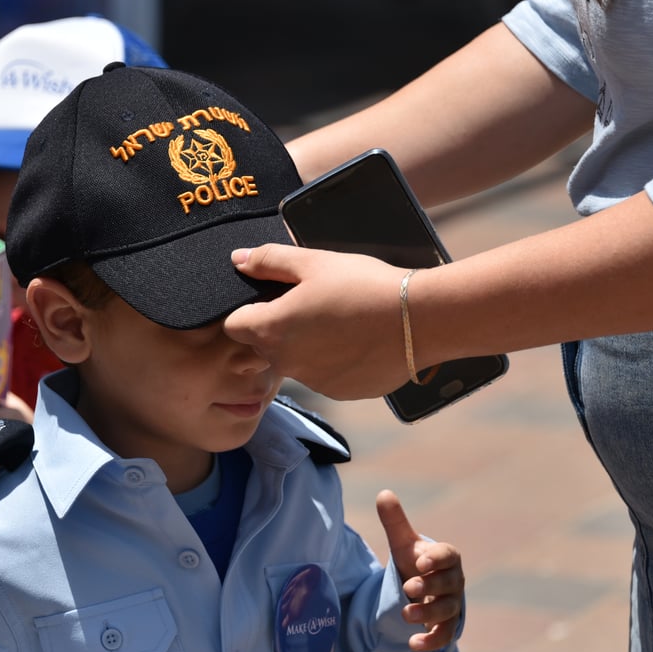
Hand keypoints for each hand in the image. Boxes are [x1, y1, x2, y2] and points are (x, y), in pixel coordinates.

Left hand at [224, 244, 410, 399]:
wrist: (418, 319)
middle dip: (279, 326)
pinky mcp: (340, 392)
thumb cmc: (362, 285)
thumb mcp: (313, 261)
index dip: (249, 309)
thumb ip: (269, 260)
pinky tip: (357, 340)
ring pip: (296, 361)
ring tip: (340, 320)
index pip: (234, 324)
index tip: (273, 297)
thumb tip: (238, 259)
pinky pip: (325, 375)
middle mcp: (286, 363)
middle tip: (312, 303)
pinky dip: (334, 361)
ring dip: (307, 345)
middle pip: (264, 345)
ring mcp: (314, 382)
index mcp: (272, 329)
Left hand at [377, 489, 463, 651]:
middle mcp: (453, 581)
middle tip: (408, 587)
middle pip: (448, 584)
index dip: (437, 559)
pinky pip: (445, 635)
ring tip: (405, 614)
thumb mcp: (402, 542)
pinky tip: (414, 644)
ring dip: (428, 614)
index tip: (420, 562)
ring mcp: (452, 604)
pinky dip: (432, 641)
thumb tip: (383, 493)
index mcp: (445, 557)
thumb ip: (395, 521)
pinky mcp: (447, 626)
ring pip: (447, 611)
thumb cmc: (414, 561)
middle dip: (430, 587)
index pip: (448, 555)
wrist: (421, 589)